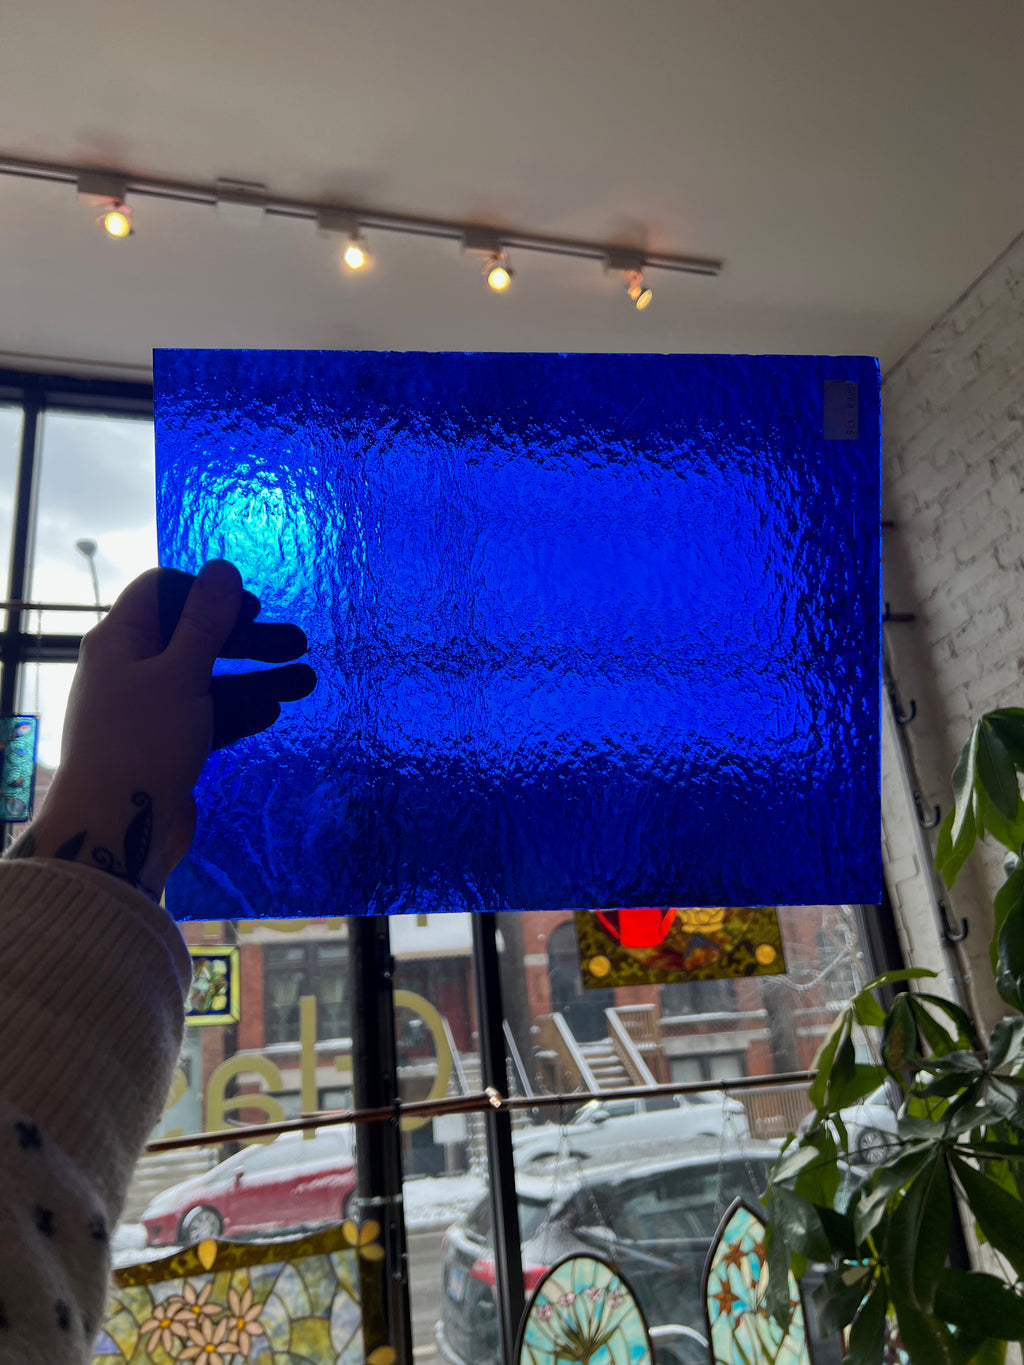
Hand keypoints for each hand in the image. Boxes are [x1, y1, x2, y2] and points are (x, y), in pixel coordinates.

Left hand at [4, 561, 313, 897]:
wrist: (114, 832)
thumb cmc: (143, 743)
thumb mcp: (181, 674)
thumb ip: (205, 622)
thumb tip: (223, 568)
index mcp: (120, 640)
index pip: (162, 590)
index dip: (207, 591)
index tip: (252, 607)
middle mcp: (129, 668)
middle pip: (194, 635)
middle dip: (248, 639)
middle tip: (298, 643)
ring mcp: (147, 709)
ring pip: (208, 679)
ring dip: (255, 678)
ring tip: (305, 682)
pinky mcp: (164, 744)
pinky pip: (206, 715)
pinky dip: (238, 710)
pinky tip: (273, 712)